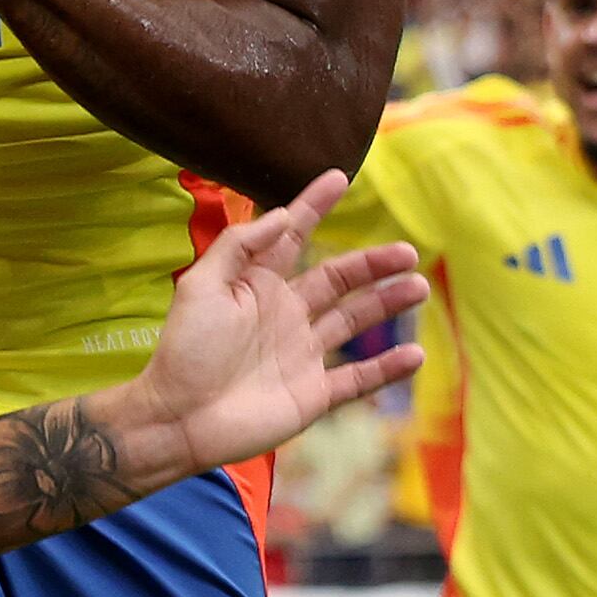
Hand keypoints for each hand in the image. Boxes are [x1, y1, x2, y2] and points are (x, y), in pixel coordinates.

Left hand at [117, 169, 426, 476]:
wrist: (179, 418)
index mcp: (258, 285)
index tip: (339, 177)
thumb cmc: (184, 350)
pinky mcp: (312, 395)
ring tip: (418, 287)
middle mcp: (285, 314)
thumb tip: (284, 214)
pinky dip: (386, 368)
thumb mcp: (201, 285)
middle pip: (338, 279)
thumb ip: (239, 246)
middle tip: (407, 251)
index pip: (294, 237)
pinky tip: (415, 354)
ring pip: (354, 321)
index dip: (314, 206)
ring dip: (387, 304)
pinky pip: (357, 379)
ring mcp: (302, 354)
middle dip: (372, 264)